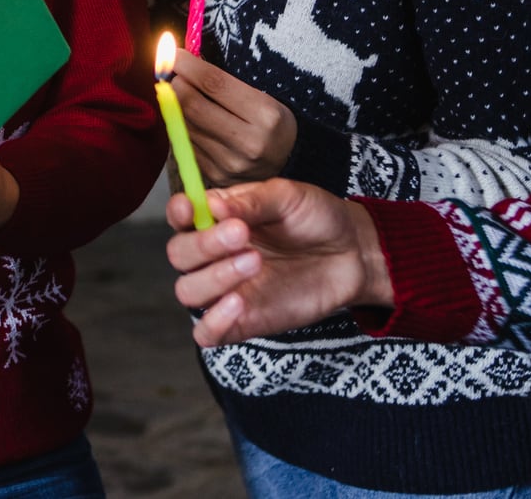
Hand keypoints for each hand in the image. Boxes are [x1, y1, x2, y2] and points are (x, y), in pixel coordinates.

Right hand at [166, 179, 391, 346]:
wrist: (352, 254)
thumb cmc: (316, 218)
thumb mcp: (287, 196)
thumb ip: (250, 201)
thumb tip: (213, 204)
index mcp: (217, 218)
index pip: (179, 217)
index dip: (178, 213)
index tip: (192, 208)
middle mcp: (214, 254)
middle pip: (179, 254)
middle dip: (204, 244)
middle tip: (242, 235)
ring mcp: (226, 289)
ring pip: (188, 290)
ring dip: (214, 277)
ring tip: (255, 262)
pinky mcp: (242, 321)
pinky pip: (207, 333)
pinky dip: (213, 321)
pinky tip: (239, 302)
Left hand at [167, 49, 296, 182]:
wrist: (282, 164)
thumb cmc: (268, 122)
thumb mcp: (261, 97)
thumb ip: (222, 81)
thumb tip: (180, 61)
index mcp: (266, 116)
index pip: (214, 83)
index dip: (188, 65)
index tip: (173, 54)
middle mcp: (249, 143)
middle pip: (192, 105)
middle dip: (177, 84)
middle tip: (177, 76)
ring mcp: (230, 164)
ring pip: (183, 124)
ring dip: (177, 106)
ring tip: (187, 98)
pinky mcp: (215, 176)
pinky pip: (185, 143)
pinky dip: (183, 127)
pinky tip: (195, 122)